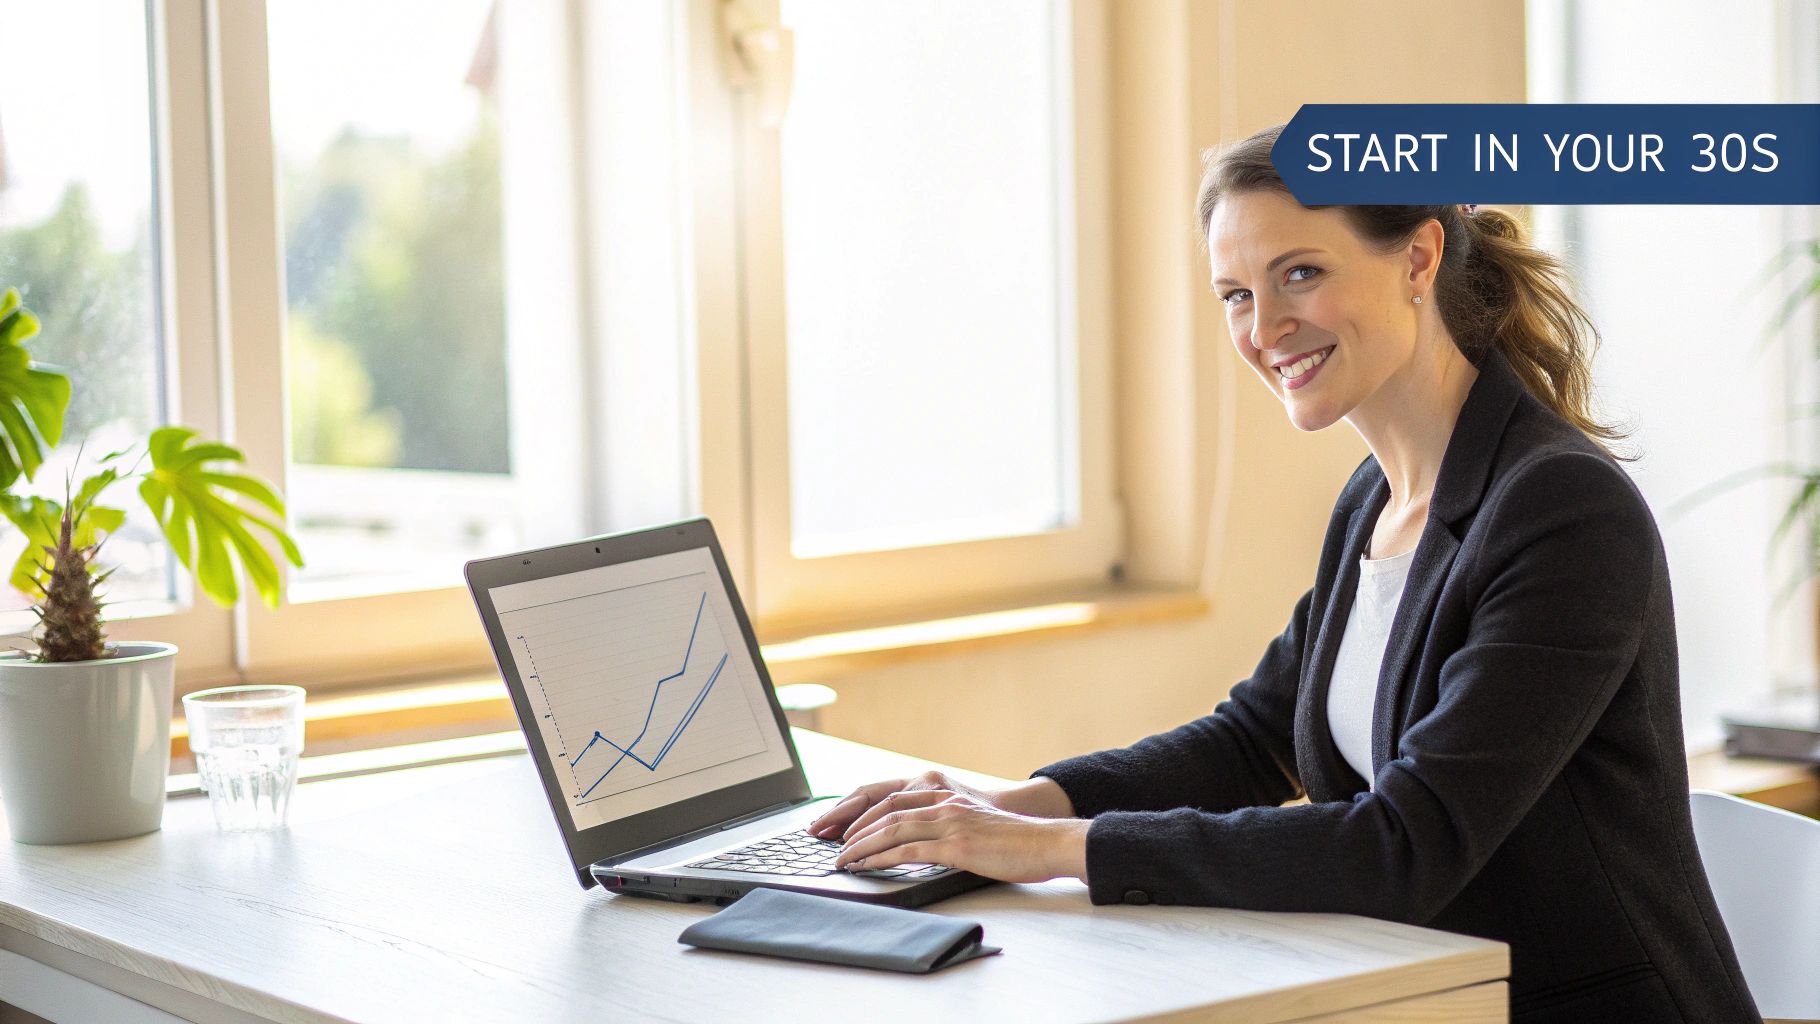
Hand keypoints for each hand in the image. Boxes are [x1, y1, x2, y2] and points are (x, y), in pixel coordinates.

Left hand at [829, 790, 1090, 883]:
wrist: (1049, 843)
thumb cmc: (1017, 842)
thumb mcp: (976, 827)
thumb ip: (949, 829)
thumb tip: (922, 847)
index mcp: (947, 798)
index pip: (894, 798)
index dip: (864, 812)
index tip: (843, 827)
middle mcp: (944, 804)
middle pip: (885, 808)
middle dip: (852, 825)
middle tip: (829, 841)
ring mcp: (950, 822)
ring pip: (891, 827)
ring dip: (860, 844)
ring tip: (841, 858)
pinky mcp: (957, 845)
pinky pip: (908, 849)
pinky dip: (881, 857)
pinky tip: (865, 866)